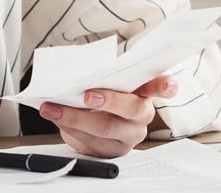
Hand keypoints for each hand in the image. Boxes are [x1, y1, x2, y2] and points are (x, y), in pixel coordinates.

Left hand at [39, 75, 178, 157]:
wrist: (97, 118)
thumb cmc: (105, 91)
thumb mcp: (109, 80)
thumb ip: (105, 74)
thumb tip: (80, 69)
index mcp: (145, 91)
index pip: (160, 86)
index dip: (165, 86)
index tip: (169, 84)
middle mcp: (143, 114)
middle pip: (131, 109)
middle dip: (109, 101)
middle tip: (87, 96)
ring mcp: (130, 135)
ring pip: (105, 128)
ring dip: (75, 117)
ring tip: (52, 108)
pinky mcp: (113, 151)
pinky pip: (91, 142)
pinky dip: (70, 128)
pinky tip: (57, 118)